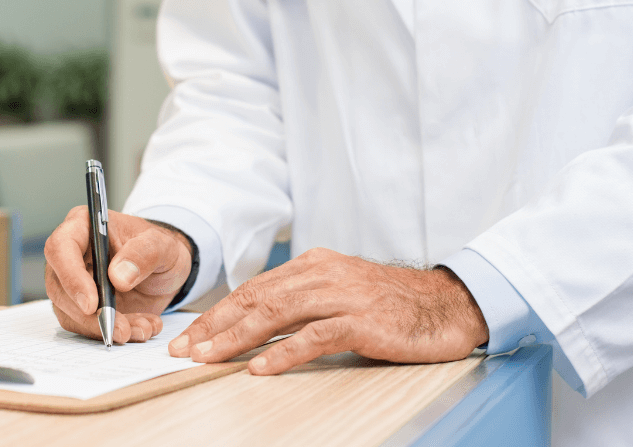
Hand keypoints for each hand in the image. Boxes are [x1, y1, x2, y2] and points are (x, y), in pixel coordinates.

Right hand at [44, 207, 192, 343]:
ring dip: (105, 328)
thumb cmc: (158, 248)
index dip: (70, 277)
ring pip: (71, 314)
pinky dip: (112, 333)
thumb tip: (117, 276)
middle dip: (90, 315)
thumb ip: (145, 254)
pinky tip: (140, 328)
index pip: (60, 248)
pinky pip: (86, 328)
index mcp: (83, 226)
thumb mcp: (163, 245)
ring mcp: (71, 283)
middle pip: (59, 288)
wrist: (166, 270)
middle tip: (122, 329)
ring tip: (142, 327)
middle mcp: (71, 255)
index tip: (91, 304)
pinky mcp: (79, 308)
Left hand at [167, 248, 487, 373]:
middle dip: (216, 326)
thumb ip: (302, 302)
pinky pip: (314, 336)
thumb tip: (255, 326)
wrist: (446, 304)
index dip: (218, 314)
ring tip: (210, 357)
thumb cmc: (391, 304)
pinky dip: (284, 353)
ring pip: (277, 314)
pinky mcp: (362, 320)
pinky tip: (261, 368)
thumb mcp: (340, 292)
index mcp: (314, 265)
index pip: (254, 289)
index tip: (190, 337)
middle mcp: (323, 274)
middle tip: (186, 349)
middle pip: (256, 299)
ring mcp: (342, 296)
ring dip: (238, 337)